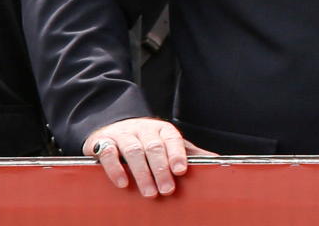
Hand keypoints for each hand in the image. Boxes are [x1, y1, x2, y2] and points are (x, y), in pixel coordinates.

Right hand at [83, 117, 215, 196]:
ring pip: (133, 150)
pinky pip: (108, 153)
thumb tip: (216, 161)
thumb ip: (189, 153)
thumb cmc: (146, 141)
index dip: (177, 154)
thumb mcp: (168, 144)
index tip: (181, 171)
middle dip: (161, 169)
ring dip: (142, 173)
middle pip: (153, 147)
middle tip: (167, 189)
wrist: (112, 126)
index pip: (171, 138)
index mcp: (161, 129)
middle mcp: (143, 129)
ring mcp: (123, 134)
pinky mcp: (102, 141)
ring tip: (150, 193)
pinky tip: (123, 183)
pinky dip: (116, 168)